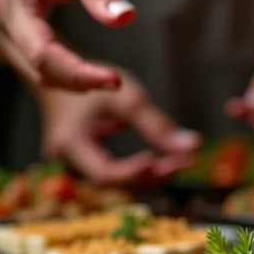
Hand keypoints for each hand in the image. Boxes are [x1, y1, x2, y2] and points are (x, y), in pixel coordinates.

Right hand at [0, 0, 134, 90]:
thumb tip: (125, 18)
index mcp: (7, 3)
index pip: (45, 56)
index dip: (80, 75)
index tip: (115, 81)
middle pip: (42, 72)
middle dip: (81, 81)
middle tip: (116, 80)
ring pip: (38, 76)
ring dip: (72, 81)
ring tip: (104, 75)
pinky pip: (34, 68)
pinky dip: (62, 72)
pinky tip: (84, 68)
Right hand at [38, 69, 201, 184]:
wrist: (60, 70)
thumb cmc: (92, 78)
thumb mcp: (126, 97)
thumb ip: (158, 125)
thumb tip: (193, 146)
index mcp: (70, 142)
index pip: (104, 174)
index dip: (134, 173)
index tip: (163, 161)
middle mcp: (68, 158)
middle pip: (113, 182)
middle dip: (149, 176)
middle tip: (182, 164)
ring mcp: (75, 161)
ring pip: (116, 180)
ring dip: (148, 175)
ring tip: (179, 162)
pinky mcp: (86, 159)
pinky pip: (115, 171)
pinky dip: (139, 168)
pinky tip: (162, 160)